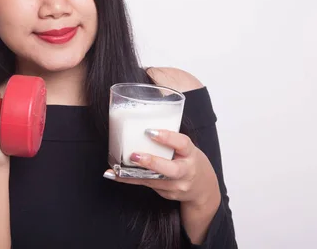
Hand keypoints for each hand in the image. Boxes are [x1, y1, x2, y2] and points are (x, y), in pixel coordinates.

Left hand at [104, 129, 219, 208]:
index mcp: (191, 154)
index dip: (167, 137)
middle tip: (134, 155)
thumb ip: (170, 139)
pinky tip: (114, 175)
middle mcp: (186, 171)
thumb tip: (142, 122)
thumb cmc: (189, 160)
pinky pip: (146, 185)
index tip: (150, 131)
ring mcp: (176, 186)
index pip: (182, 143)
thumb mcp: (186, 148)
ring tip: (117, 168)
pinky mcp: (166, 193)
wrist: (202, 189)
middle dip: (152, 162)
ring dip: (133, 174)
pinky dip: (129, 179)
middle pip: (171, 169)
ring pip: (154, 180)